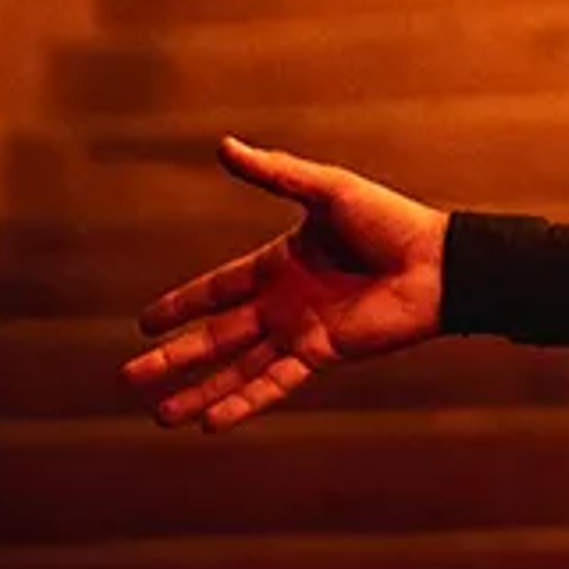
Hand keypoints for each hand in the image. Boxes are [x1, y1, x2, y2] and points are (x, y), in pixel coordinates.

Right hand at [121, 138, 445, 430]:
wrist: (438, 263)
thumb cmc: (390, 221)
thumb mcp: (328, 190)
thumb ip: (275, 172)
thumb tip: (223, 145)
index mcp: (280, 263)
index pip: (218, 288)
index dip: (182, 304)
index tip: (145, 323)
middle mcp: (284, 301)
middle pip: (216, 335)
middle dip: (173, 357)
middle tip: (129, 376)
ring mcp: (301, 331)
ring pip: (237, 367)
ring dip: (199, 390)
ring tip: (160, 414)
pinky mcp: (322, 353)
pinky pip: (273, 382)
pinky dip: (242, 402)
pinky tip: (210, 422)